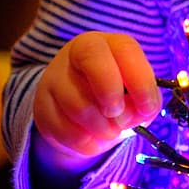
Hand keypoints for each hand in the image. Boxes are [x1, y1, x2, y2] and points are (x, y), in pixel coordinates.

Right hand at [32, 32, 161, 166]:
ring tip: (110, 131)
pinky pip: (66, 131)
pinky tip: (92, 139)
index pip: (126, 50)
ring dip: (103, 129)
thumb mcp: (137, 96)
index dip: (141, 82)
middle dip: (111, 93)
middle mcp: (78, 53)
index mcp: (109, 45)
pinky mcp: (42, 106)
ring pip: (79, 105)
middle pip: (93, 60)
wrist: (80, 114)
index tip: (146, 109)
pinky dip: (87, 143)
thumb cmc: (118, 98)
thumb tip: (139, 113)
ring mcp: (55, 78)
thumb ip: (146, 102)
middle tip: (118, 115)